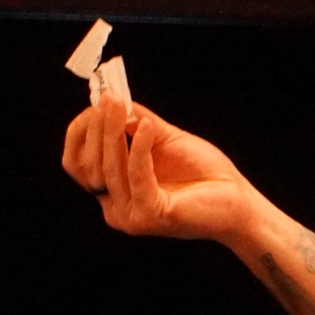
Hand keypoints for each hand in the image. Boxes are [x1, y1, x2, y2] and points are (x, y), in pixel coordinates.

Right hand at [61, 100, 259, 242]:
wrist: (238, 200)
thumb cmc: (204, 174)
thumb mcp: (163, 139)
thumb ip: (137, 122)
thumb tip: (112, 98)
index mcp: (113, 193)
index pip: (77, 163)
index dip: (80, 132)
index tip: (96, 103)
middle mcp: (115, 209)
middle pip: (88, 165)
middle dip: (97, 127)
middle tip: (109, 99)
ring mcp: (130, 217)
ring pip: (109, 169)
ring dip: (113, 132)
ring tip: (122, 105)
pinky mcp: (150, 216)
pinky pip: (136, 175)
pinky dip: (140, 147)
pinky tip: (148, 126)